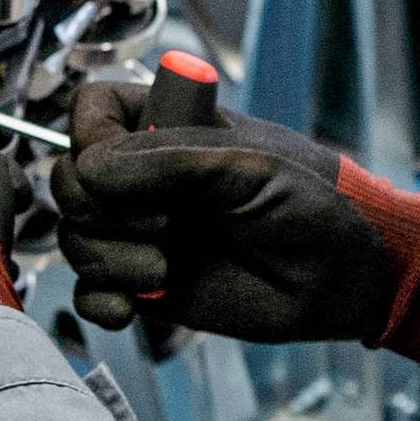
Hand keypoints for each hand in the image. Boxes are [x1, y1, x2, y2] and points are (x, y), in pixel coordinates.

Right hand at [50, 74, 419, 386]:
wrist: (349, 277)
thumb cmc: (316, 203)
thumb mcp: (245, 168)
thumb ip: (165, 163)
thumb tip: (89, 172)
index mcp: (169, 126)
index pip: (91, 111)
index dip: (90, 139)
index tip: (115, 166)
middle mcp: (149, 177)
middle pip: (70, 182)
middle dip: (102, 212)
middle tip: (162, 225)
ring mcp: (145, 230)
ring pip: (77, 240)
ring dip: (111, 260)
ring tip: (167, 268)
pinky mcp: (149, 285)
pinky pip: (92, 292)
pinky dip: (100, 302)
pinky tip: (134, 309)